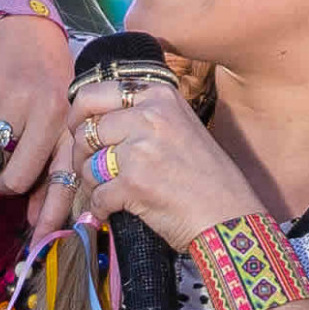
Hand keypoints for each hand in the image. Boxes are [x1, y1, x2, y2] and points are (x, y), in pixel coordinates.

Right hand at [0, 11, 82, 237]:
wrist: (23, 23)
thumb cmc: (47, 75)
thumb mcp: (61, 115)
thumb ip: (51, 163)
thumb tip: (37, 217)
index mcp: (71, 123)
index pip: (64, 178)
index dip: (53, 213)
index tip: (43, 240)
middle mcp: (49, 113)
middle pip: (18, 177)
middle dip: (6, 184)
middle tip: (3, 178)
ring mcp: (17, 100)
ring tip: (0, 132)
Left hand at [66, 75, 256, 249]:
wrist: (229, 216)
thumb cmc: (208, 178)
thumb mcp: (180, 125)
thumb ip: (142, 114)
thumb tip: (93, 118)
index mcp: (159, 96)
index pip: (94, 93)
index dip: (79, 115)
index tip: (80, 131)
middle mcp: (149, 116)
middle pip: (86, 130)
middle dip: (80, 153)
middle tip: (89, 168)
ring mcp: (140, 149)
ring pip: (87, 163)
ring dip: (92, 183)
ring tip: (110, 192)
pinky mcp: (134, 183)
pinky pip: (97, 195)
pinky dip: (101, 208)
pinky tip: (114, 211)